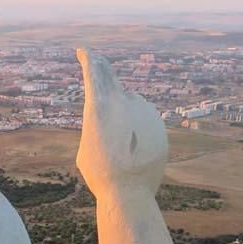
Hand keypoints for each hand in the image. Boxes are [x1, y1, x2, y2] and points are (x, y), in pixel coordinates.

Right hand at [76, 48, 167, 197]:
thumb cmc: (100, 174)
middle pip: (111, 77)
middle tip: (96, 60)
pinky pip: (145, 119)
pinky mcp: (158, 123)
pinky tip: (134, 148)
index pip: (93, 73)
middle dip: (102, 69)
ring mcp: (143, 110)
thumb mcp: (87, 146)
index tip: (84, 50)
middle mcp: (122, 102)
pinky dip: (138, 128)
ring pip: (130, 102)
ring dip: (123, 112)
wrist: (129, 192)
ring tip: (118, 140)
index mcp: (98, 107)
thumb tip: (111, 122)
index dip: (88, 59)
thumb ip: (97, 127)